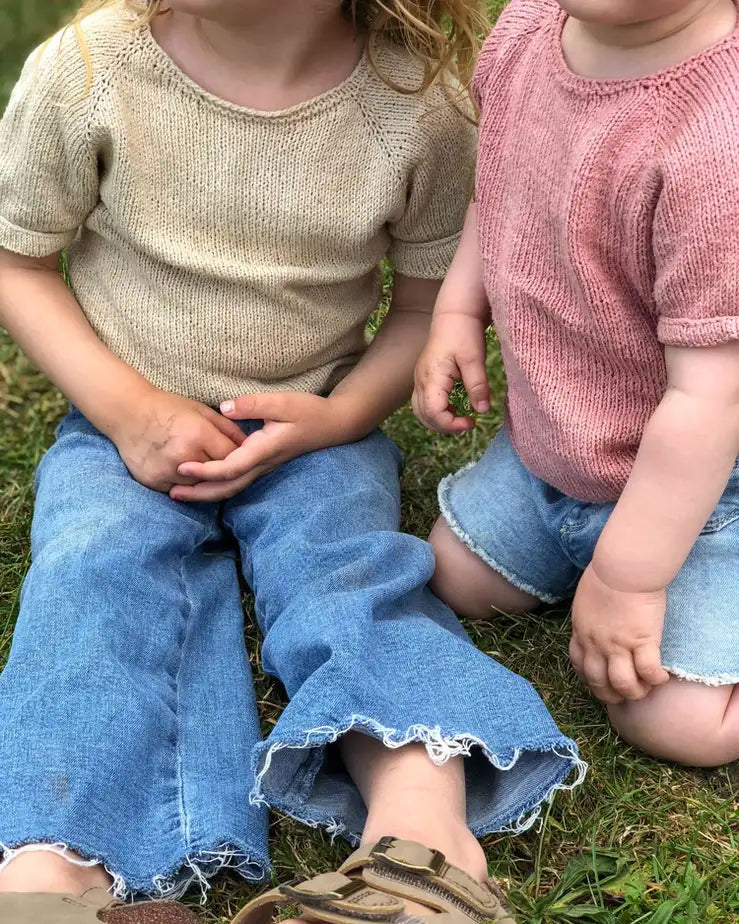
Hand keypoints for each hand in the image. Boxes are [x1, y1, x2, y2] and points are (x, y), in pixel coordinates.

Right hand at [110, 389, 246, 492]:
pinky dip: (185, 484)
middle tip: (227, 466)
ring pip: (200, 486)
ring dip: (205, 480)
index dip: (239, 457)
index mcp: (199, 434)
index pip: (232, 457)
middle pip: (218, 475)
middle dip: (224, 470)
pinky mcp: (154, 481)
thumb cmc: (167, 408)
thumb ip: (228, 429)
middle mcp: (184, 456)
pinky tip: (182, 471)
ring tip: (202, 465)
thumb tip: (249, 445)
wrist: (127, 413)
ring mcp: (167, 471)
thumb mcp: (201, 411)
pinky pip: (180, 490)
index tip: (242, 456)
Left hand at [170, 392, 355, 501]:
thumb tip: (224, 408)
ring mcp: (263, 467)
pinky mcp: (263, 464)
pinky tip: (203, 483)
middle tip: (171, 492)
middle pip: (227, 487)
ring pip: (232, 488)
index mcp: (263, 450)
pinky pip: (237, 481)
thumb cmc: (309, 411)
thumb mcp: (282, 402)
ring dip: (206, 493)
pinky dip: (218, 485)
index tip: (181, 467)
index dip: (204, 471)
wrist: (333, 425)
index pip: (229, 467)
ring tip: (180, 493)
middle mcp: (262, 464)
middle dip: (199, 492)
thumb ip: (253, 404)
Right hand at [412, 312, 489, 433]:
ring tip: (461, 421)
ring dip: (439, 421)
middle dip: (445, 426)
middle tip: (468, 425)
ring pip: (421, 411)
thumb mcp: (474, 359)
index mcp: (432, 377)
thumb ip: (477, 386)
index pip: (434, 412)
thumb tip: (482, 411)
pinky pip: (424, 402)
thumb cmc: (464, 332)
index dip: (451, 424)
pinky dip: (437, 412)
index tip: (472, 423)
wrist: (454, 313)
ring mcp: (420, 379)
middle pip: (424, 416)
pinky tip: (455, 410)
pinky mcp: (425, 377)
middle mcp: (421, 380)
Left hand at [569, 564, 669, 703]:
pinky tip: (662, 677)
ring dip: (635, 692)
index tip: (601, 682)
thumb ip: (590, 613)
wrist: (622, 568)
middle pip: (598, 682)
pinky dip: (655, 679)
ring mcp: (618, 645)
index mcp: (581, 631)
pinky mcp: (642, 641)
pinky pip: (648, 671)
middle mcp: (596, 644)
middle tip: (624, 695)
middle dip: (610, 695)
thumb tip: (598, 615)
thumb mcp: (586, 597)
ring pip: (623, 684)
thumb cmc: (606, 573)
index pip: (579, 665)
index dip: (590, 679)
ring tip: (645, 688)